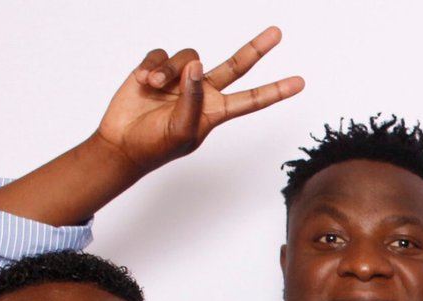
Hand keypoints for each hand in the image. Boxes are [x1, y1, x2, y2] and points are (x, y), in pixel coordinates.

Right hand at [91, 25, 303, 177]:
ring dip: (169, 69)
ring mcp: (182, 79)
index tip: (300, 82)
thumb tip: (197, 66)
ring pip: (189, 56)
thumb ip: (193, 99)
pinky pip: (162, 54)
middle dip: (256, 48)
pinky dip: (152, 65)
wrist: (122, 142)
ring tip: (153, 86)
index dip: (276, 91)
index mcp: (216, 111)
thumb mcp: (182, 129)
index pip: (252, 99)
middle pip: (237, 65)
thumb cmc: (156, 146)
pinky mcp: (158, 68)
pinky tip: (143, 81)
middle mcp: (203, 91)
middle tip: (278, 33)